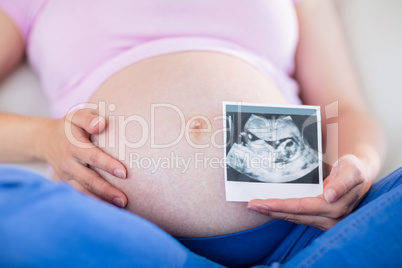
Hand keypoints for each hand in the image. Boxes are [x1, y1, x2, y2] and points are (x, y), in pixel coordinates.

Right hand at [41, 109, 127, 207]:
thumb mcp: (76, 116)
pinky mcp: (65, 185)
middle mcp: (68, 164)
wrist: (45, 140)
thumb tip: (102, 124)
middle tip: (123, 199)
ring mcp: (65, 177)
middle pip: (89, 180)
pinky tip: (108, 210)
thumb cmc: (70, 127)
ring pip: (83, 192)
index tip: (124, 173)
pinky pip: (79, 196)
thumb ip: (89, 118)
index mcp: (73, 146)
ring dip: (101, 201)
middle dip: (106, 191)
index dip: (108, 165)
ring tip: (120, 207)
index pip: (93, 157)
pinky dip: (93, 203)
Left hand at [247, 155, 372, 229]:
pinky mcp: (320, 219)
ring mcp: (325, 222)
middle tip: (251, 205)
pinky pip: (298, 217)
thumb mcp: (351, 170)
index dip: (279, 206)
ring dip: (274, 213)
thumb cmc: (354, 169)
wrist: (361, 174)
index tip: (262, 203)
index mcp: (335, 208)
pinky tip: (270, 209)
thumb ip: (341, 182)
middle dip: (270, 210)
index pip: (301, 208)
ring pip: (294, 218)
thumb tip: (328, 196)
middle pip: (294, 215)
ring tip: (255, 206)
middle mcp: (330, 219)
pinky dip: (282, 212)